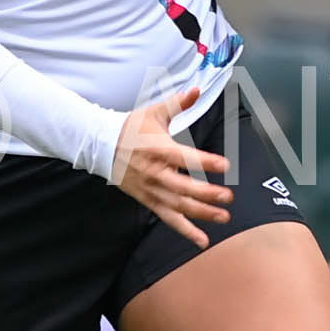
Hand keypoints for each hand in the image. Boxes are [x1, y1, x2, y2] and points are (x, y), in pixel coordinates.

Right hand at [111, 86, 232, 249]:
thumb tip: (197, 89)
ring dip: (203, 213)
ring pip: (180, 206)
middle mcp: (157, 173)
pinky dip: (186, 231)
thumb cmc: (131, 128)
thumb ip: (178, 103)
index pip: (186, 158)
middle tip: (228, 196)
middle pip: (184, 188)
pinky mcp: (149, 200)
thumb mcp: (154, 112)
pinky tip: (202, 240)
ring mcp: (152, 189)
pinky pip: (169, 219)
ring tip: (224, 217)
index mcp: (160, 149)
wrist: (101, 146)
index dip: (206, 162)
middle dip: (208, 194)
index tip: (226, 165)